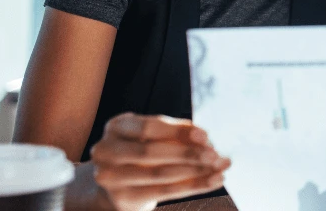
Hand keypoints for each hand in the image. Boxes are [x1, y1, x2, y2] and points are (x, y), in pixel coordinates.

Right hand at [88, 113, 230, 210]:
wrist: (118, 184)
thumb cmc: (143, 151)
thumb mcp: (155, 135)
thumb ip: (177, 132)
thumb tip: (204, 137)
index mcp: (116, 126)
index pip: (148, 127)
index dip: (178, 131)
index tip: (205, 135)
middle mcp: (105, 151)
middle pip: (151, 152)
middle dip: (188, 153)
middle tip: (215, 154)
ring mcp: (110, 177)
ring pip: (159, 174)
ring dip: (195, 171)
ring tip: (220, 167)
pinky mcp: (122, 198)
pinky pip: (163, 192)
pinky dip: (194, 186)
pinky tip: (214, 180)